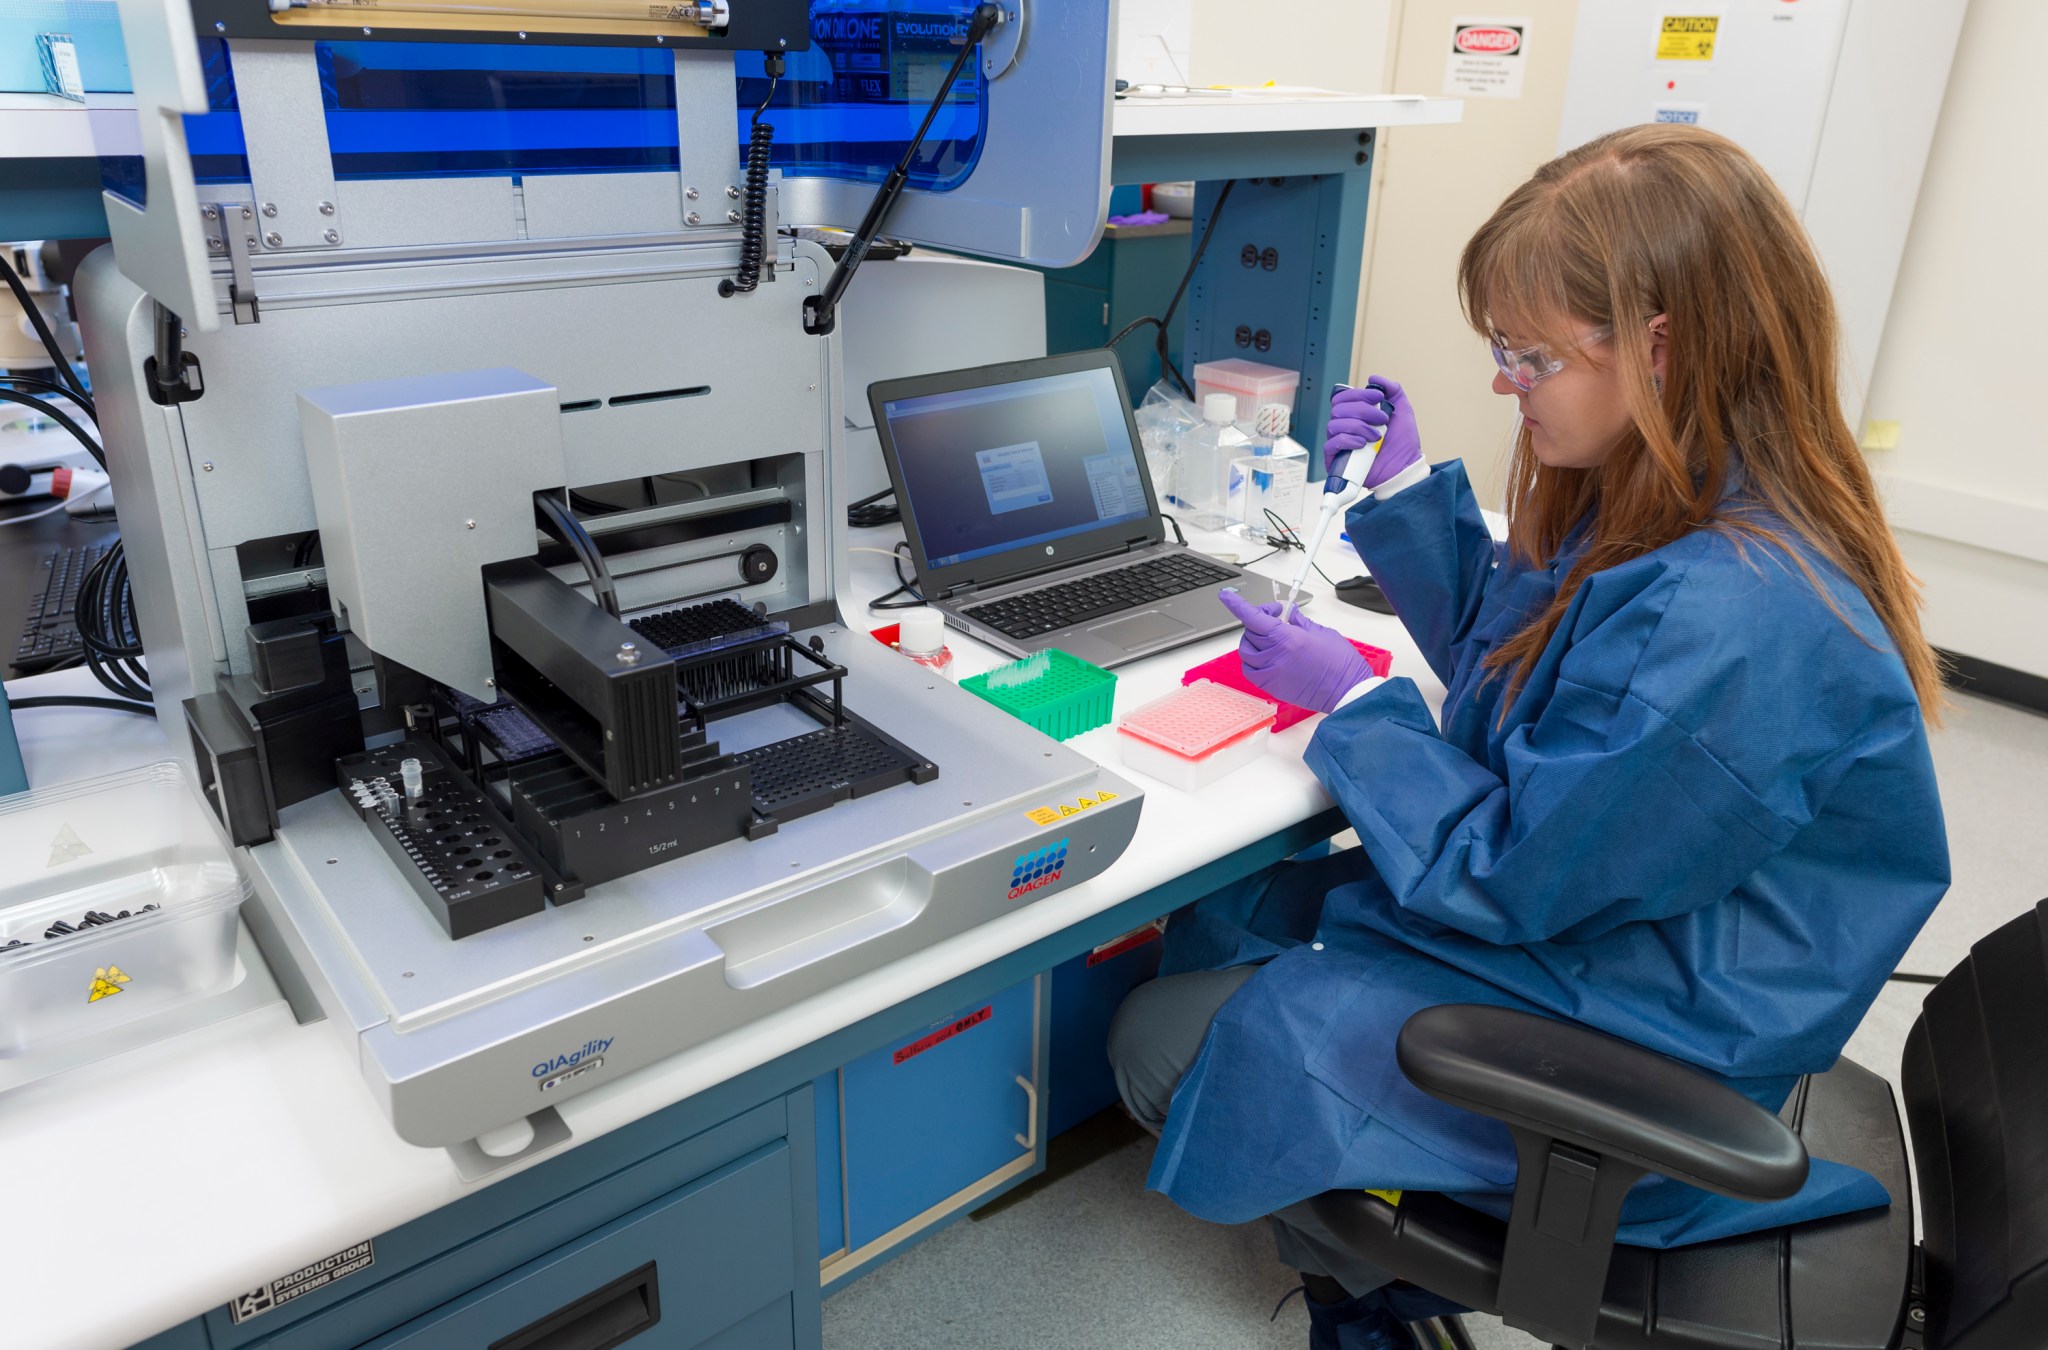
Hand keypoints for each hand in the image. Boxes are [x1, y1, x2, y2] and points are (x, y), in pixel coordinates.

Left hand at [1218, 590, 1374, 714]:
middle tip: (1276, 617)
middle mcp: (1274, 656)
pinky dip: (1253, 661)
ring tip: (1271, 638)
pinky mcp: (1272, 687)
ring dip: (1254, 640)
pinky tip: (1266, 656)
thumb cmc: (1341, 663)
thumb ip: (1298, 621)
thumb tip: (1286, 614)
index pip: (1253, 618)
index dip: (1237, 605)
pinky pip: (1250, 670)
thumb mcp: (1321, 632)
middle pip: (1250, 632)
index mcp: (1287, 639)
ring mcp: (1271, 673)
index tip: (1227, 596)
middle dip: (1259, 620)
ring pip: (1246, 651)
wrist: (1347, 691)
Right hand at [1325, 377, 1423, 489]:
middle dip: (1363, 410)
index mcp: (1356, 414)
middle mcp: (1345, 427)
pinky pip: (1331, 444)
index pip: (1343, 397)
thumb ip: (1393, 390)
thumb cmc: (1402, 444)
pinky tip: (1362, 444)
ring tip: (1376, 436)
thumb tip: (1373, 378)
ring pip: (1334, 424)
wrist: (1404, 468)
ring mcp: (1340, 443)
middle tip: (1382, 420)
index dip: (1358, 394)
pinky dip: (1348, 440)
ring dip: (1359, 427)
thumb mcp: (1403, 411)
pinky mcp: (1336, 459)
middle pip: (1338, 408)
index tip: (1378, 398)